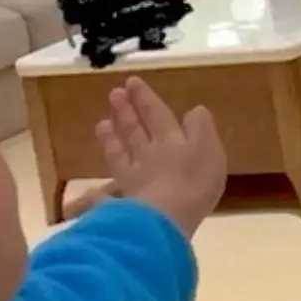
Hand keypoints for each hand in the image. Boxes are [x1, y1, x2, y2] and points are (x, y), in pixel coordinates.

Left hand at [94, 77, 226, 240]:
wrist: (166, 219)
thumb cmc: (194, 183)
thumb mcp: (210, 150)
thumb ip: (202, 128)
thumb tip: (193, 111)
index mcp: (171, 141)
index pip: (157, 114)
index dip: (145, 98)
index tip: (131, 81)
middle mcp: (148, 156)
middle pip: (135, 131)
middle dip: (126, 111)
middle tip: (114, 93)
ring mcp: (132, 180)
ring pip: (119, 155)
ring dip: (111, 139)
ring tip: (101, 124)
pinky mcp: (123, 206)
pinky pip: (107, 198)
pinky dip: (98, 195)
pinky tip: (89, 192)